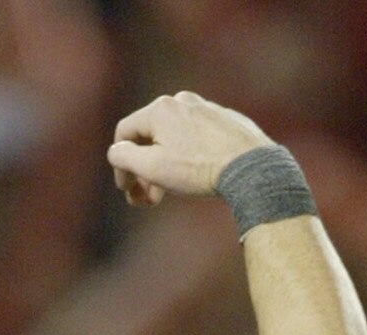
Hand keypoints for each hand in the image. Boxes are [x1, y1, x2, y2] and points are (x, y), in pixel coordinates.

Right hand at [108, 90, 268, 205]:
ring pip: (174, 138)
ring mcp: (204, 108)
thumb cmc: (198, 168)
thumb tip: (116, 152)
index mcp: (159, 109)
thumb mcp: (152, 168)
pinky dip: (189, 157)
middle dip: (144, 171)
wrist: (250, 167)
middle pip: (150, 137)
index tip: (126, 189)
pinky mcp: (224, 119)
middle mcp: (180, 101)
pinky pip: (197, 138)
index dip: (120, 164)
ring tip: (170, 192)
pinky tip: (196, 177)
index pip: (125, 133)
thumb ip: (125, 158)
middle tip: (148, 200)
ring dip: (165, 166)